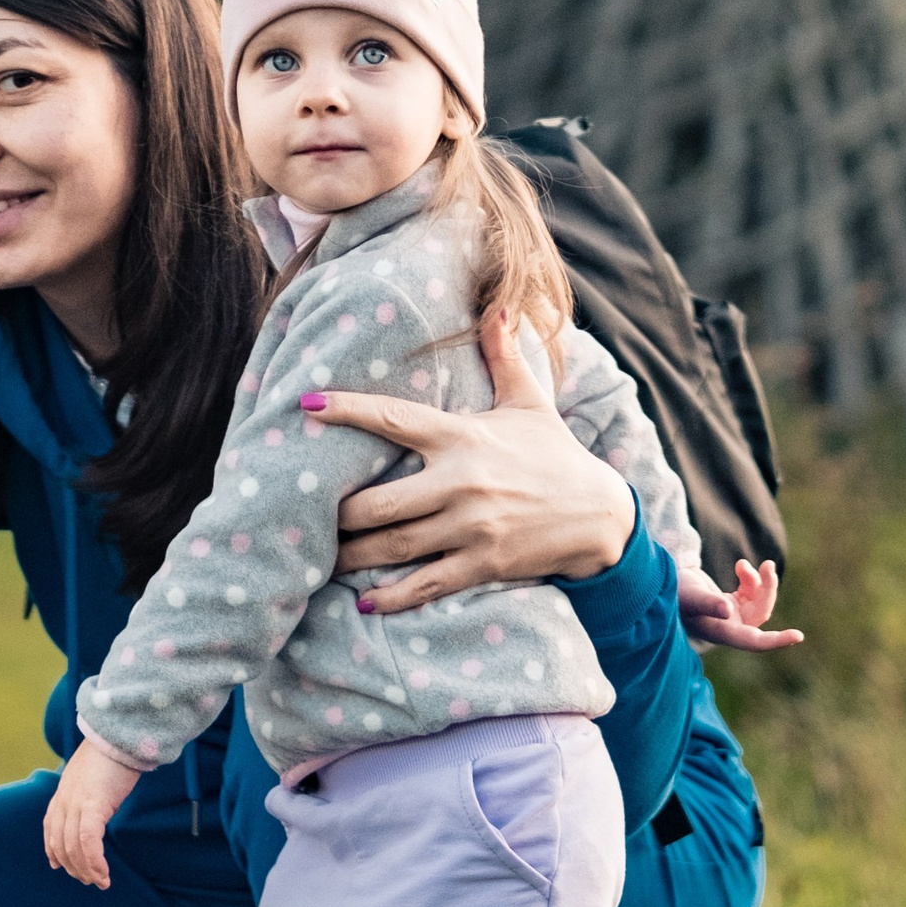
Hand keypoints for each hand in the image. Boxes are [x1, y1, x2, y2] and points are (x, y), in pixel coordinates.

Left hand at [44, 740, 142, 889]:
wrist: (120, 734)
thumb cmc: (112, 754)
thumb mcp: (93, 776)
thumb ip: (88, 792)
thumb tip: (96, 804)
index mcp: (63, 793)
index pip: (51, 828)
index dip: (53, 850)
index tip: (60, 866)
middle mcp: (64, 800)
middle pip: (61, 845)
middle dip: (75, 868)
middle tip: (91, 881)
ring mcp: (76, 803)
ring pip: (74, 848)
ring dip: (87, 871)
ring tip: (101, 882)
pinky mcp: (92, 805)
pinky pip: (89, 842)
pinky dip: (95, 862)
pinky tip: (104, 873)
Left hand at [318, 308, 635, 614]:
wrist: (600, 516)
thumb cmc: (555, 455)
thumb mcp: (530, 402)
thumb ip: (504, 355)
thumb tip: (498, 305)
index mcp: (464, 437)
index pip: (394, 419)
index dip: (348, 410)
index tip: (307, 405)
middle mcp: (461, 483)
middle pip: (378, 503)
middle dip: (337, 512)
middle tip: (305, 513)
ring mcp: (471, 528)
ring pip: (393, 546)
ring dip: (350, 555)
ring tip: (317, 557)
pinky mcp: (483, 565)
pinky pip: (426, 584)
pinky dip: (390, 596)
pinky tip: (362, 600)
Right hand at [677, 557, 803, 652]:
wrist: (661, 584)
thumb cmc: (673, 593)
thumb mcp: (690, 596)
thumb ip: (708, 604)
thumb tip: (728, 610)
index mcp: (720, 632)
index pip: (753, 641)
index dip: (775, 641)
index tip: (798, 636)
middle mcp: (728, 627)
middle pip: (760, 614)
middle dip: (768, 590)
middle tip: (768, 565)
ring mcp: (730, 616)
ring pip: (759, 602)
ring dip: (761, 582)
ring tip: (753, 564)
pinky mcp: (730, 603)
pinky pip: (751, 593)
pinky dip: (751, 579)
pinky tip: (741, 567)